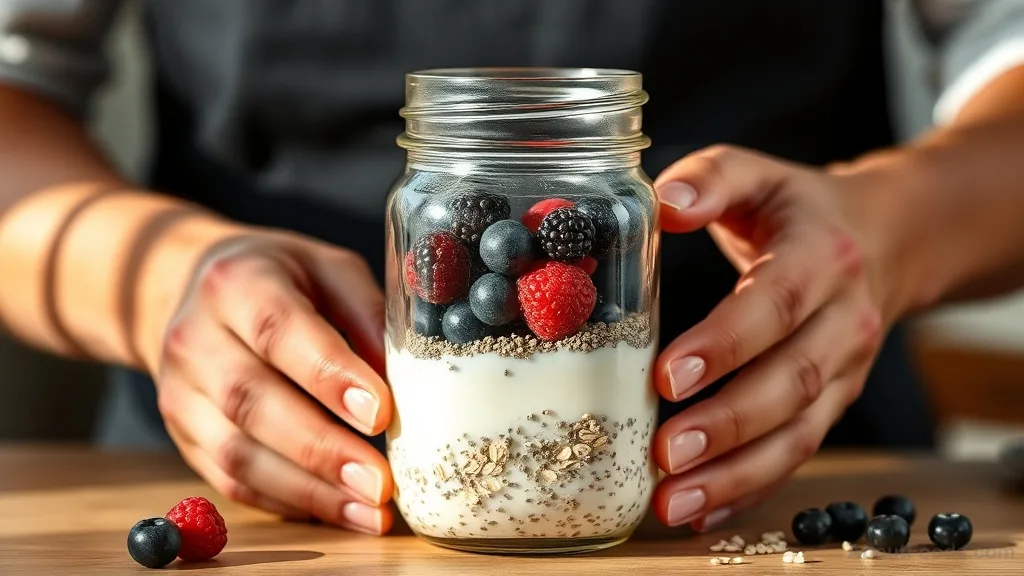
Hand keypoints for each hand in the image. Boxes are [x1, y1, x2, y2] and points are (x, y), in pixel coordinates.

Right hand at [148, 227, 393, 534]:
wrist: (195, 291)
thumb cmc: (281, 280)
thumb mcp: (329, 270)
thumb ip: (367, 314)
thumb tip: (405, 379)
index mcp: (236, 282)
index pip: (278, 330)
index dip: (329, 377)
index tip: (380, 414)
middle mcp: (194, 338)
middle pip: (251, 402)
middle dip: (322, 449)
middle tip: (380, 481)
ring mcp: (179, 392)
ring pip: (236, 454)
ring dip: (308, 491)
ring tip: (369, 511)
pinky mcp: (183, 435)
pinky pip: (230, 481)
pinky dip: (287, 502)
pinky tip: (336, 511)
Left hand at [648, 145, 896, 530]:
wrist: (885, 239)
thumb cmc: (798, 209)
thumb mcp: (758, 175)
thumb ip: (712, 178)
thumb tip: (666, 202)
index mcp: (821, 257)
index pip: (774, 304)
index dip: (725, 344)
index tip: (667, 376)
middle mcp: (845, 320)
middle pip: (791, 381)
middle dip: (728, 425)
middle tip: (665, 454)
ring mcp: (847, 370)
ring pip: (800, 434)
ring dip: (736, 475)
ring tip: (673, 503)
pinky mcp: (836, 402)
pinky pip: (798, 453)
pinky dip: (752, 489)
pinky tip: (703, 513)